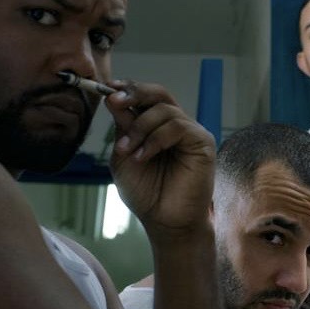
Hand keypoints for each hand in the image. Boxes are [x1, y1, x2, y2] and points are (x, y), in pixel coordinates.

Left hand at [104, 80, 215, 242]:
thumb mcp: (124, 155)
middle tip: (115, 101)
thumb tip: (112, 96)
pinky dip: (156, 139)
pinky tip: (143, 156)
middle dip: (135, 93)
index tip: (106, 88)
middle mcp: (176, 125)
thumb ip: (122, 128)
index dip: (128, 88)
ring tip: (128, 151)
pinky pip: (178, 127)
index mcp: (157, 127)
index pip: (146, 97)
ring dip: (140, 127)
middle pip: (159, 93)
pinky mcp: (203, 142)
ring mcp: (191, 133)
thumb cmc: (146, 192)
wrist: (164, 220)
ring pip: (165, 110)